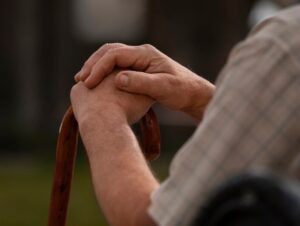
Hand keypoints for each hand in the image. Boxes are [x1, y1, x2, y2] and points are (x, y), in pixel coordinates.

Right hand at [75, 43, 214, 120]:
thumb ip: (141, 83)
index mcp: (145, 54)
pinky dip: (104, 73)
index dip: (99, 67)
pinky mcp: (139, 69)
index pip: (115, 54)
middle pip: (109, 52)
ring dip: (96, 67)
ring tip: (84, 80)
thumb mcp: (163, 88)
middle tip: (80, 80)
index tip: (89, 83)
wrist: (192, 93)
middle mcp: (140, 54)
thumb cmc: (181, 90)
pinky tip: (98, 83)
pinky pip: (116, 66)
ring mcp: (139, 61)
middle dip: (93, 64)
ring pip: (111, 58)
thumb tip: (118, 79)